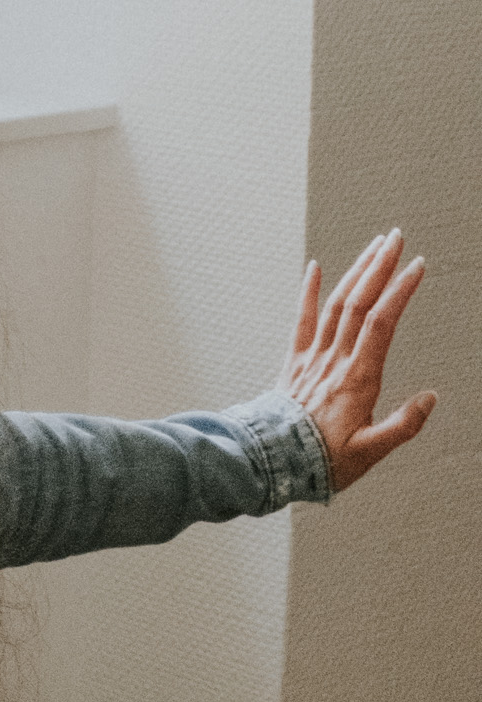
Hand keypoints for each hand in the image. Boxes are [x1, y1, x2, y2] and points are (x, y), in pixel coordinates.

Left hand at [283, 229, 435, 492]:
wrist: (271, 463)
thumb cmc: (322, 461)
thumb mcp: (371, 452)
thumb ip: (403, 425)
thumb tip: (430, 398)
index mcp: (358, 378)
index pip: (382, 322)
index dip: (400, 290)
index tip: (418, 266)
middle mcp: (334, 361)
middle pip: (359, 303)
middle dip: (380, 267)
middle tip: (397, 238)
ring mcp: (312, 359)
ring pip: (335, 305)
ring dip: (355, 272)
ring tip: (374, 246)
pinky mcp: (294, 363)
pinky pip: (301, 321)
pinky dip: (308, 292)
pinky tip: (314, 267)